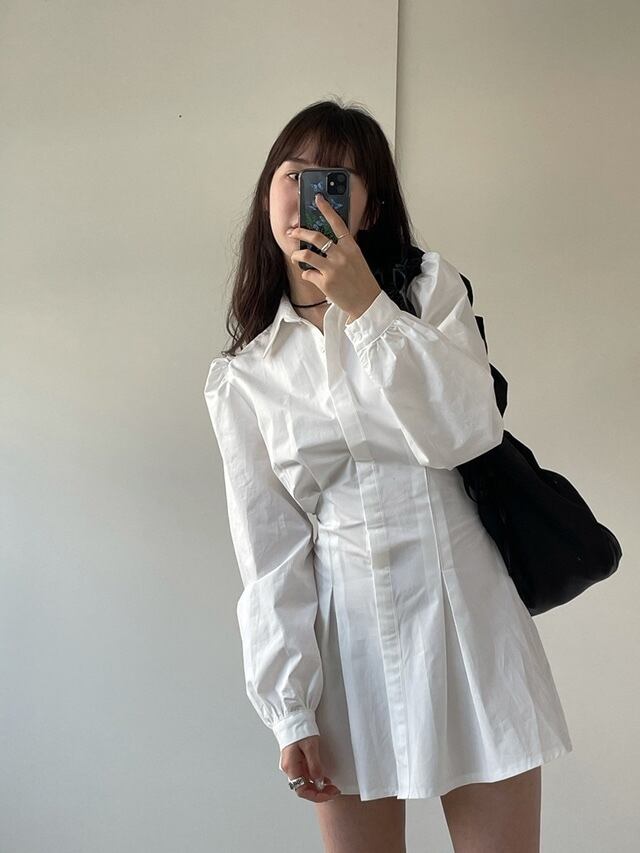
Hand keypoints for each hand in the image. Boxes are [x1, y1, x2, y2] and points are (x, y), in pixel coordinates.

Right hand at [278, 734, 341, 802]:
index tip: (329, 793)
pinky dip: (315, 778)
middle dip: (319, 792)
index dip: (316, 795)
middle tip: (334, 790)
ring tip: (331, 784)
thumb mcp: (310, 746)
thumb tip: (318, 780)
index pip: (302, 790)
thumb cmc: (300, 729)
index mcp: (291, 766)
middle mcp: (289, 768)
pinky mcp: (295, 760)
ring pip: (305, 782)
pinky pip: (305, 774)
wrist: (293, 717)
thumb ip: (315, 765)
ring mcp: (292, 764)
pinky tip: (323, 776)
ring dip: (318, 786)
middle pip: (303, 788)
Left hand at [288, 193, 381, 322]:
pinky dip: (306, 274)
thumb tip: (324, 243)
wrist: (366, 302)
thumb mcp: (357, 259)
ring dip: (297, 255)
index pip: (337, 223)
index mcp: (351, 247)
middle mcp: (341, 255)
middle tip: (292, 232)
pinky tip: (311, 277)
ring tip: (295, 256)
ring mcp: (332, 269)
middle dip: (300, 232)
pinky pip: (308, 274)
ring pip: (306, 255)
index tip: (318, 199)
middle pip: (316, 237)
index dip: (327, 209)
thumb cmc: (361, 281)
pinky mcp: (325, 282)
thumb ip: (343, 249)